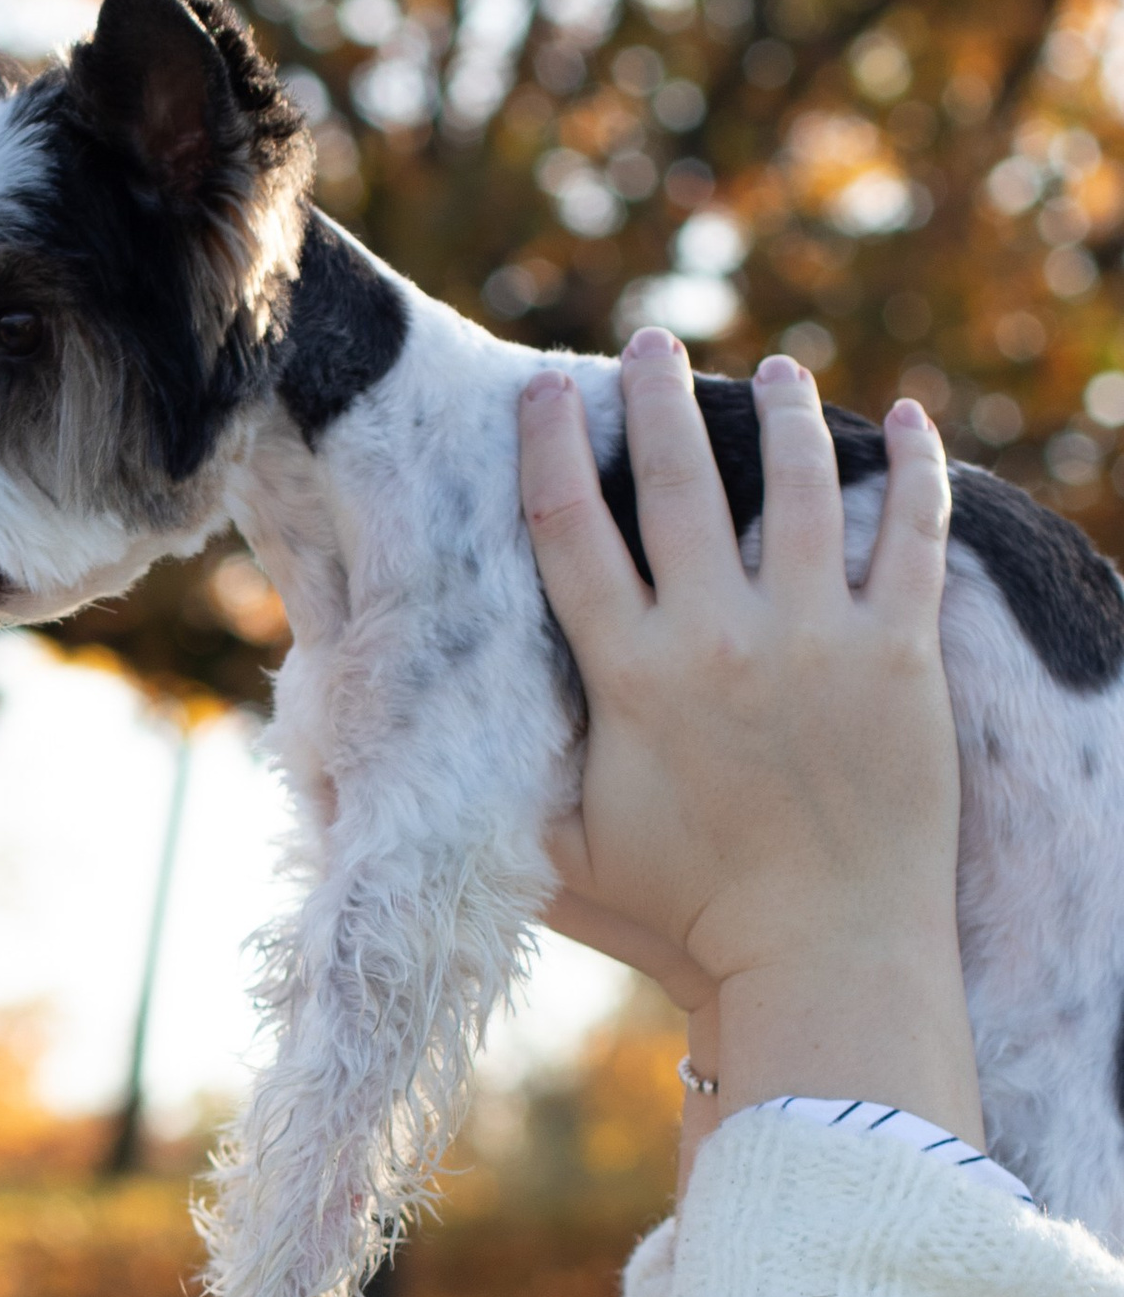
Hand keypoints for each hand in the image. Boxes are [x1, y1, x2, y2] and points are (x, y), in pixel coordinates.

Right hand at [522, 324, 979, 1166]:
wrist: (823, 954)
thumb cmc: (683, 918)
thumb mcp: (563, 860)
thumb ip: (497, 802)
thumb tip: (383, 791)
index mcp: (630, 677)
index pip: (571, 533)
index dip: (551, 451)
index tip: (547, 392)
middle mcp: (720, 640)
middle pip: (679, 484)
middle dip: (660, 400)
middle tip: (652, 342)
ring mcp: (817, 639)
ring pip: (795, 490)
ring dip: (785, 417)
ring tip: (777, 372)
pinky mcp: (900, 659)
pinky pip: (911, 538)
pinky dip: (913, 474)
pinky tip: (910, 425)